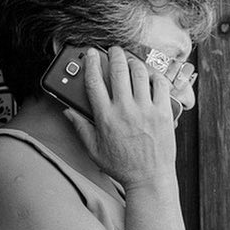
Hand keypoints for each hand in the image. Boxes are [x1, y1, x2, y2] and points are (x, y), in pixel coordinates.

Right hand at [64, 46, 176, 186]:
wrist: (149, 179)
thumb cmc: (122, 167)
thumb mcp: (94, 150)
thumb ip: (80, 128)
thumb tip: (67, 111)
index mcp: (105, 117)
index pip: (94, 81)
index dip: (91, 63)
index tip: (91, 54)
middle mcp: (125, 110)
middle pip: (118, 70)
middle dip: (115, 54)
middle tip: (114, 50)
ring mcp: (146, 110)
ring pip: (140, 73)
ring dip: (134, 61)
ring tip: (131, 61)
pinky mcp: (163, 113)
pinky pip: (161, 84)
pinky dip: (155, 76)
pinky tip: (150, 76)